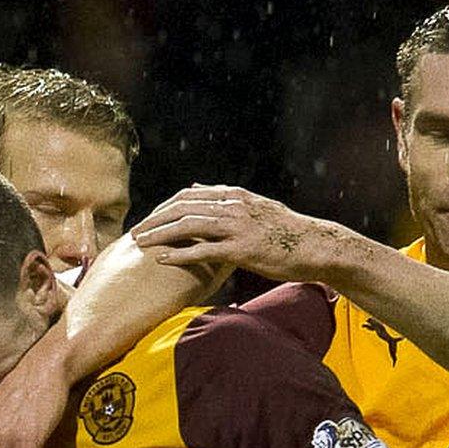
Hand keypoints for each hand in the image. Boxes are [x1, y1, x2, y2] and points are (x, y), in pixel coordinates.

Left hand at [130, 185, 350, 281]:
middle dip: (154, 219)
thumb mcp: (253, 205)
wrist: (314, 246)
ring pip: (188, 226)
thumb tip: (197, 187)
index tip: (146, 220)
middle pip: (182, 208)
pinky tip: (162, 259)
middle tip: (134, 233)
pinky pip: (203, 250)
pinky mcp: (241, 249)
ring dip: (160, 234)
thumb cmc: (283, 231)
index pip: (187, 196)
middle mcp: (232, 206)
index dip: (163, 207)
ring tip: (140, 244)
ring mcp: (237, 227)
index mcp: (233, 195)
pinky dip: (180, 254)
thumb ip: (224, 197)